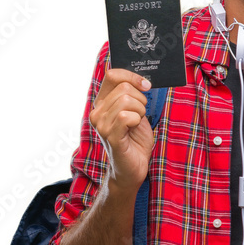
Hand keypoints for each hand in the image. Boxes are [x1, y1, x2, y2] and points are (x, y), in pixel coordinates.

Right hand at [89, 68, 154, 190]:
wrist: (132, 169)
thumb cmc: (135, 141)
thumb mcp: (135, 112)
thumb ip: (133, 95)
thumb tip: (143, 79)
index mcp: (101, 103)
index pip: (112, 75)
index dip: (132, 76)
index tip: (146, 86)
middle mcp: (97, 112)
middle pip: (124, 88)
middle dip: (141, 99)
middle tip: (141, 114)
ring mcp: (101, 124)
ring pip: (127, 101)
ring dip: (140, 111)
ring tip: (136, 124)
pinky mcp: (110, 136)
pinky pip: (127, 117)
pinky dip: (137, 121)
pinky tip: (133, 130)